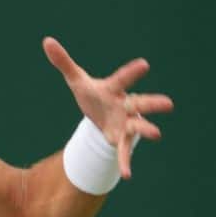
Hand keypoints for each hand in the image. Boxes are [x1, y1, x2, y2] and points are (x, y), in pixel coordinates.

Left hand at [43, 36, 174, 178]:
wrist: (98, 115)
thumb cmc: (92, 95)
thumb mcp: (76, 81)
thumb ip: (64, 63)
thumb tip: (46, 41)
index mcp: (113, 89)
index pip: (122, 79)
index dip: (132, 73)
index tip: (144, 65)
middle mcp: (124, 105)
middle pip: (140, 103)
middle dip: (152, 103)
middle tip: (168, 104)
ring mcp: (125, 123)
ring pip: (138, 126)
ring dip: (146, 129)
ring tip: (157, 134)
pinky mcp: (121, 139)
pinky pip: (124, 151)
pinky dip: (125, 162)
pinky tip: (127, 175)